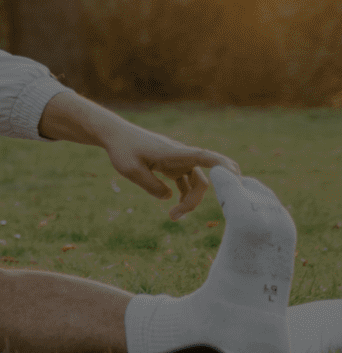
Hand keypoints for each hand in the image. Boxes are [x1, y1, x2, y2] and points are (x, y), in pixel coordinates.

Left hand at [103, 124, 241, 220]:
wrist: (116, 135)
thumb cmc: (122, 149)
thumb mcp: (131, 170)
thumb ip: (151, 185)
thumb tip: (169, 198)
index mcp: (173, 153)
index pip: (204, 156)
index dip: (222, 166)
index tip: (236, 176)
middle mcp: (181, 156)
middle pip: (201, 180)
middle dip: (194, 200)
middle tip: (174, 216)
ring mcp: (178, 161)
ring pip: (196, 183)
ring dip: (189, 201)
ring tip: (172, 217)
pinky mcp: (173, 166)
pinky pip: (186, 182)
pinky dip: (184, 195)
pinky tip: (174, 207)